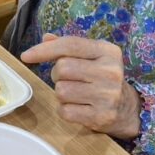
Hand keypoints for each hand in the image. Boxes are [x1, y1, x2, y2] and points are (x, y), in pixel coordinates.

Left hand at [21, 34, 141, 138]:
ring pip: (61, 91)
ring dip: (61, 94)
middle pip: (62, 68)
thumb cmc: (103, 78)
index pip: (70, 44)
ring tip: (76, 94)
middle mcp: (111, 71)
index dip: (44, 50)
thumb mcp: (92, 57)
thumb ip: (70, 47)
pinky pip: (65, 111)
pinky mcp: (102, 116)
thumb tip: (45, 38)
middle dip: (57, 75)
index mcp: (108, 51)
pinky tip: (78, 108)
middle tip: (69, 79)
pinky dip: (65, 110)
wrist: (128, 109)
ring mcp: (107, 95)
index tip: (26, 56)